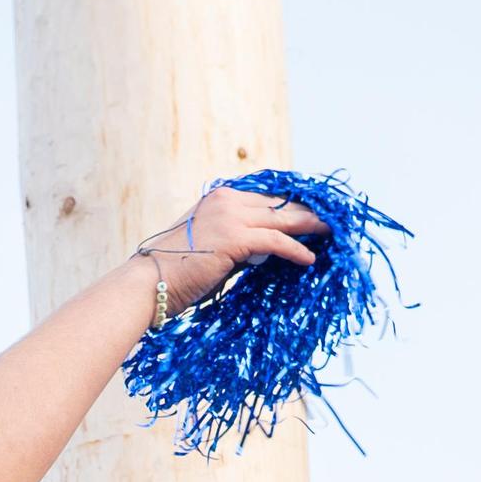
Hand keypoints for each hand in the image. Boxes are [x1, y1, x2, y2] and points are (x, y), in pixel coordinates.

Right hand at [138, 183, 325, 318]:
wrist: (151, 283)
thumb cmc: (175, 274)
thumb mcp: (209, 248)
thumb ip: (235, 242)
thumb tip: (259, 252)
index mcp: (219, 198)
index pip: (265, 198)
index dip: (290, 205)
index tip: (310, 212)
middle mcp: (226, 200)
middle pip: (278, 203)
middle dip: (306, 211)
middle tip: (329, 219)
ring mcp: (230, 216)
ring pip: (281, 219)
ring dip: (308, 226)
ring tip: (328, 233)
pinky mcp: (235, 238)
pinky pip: (275, 242)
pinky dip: (294, 250)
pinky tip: (308, 259)